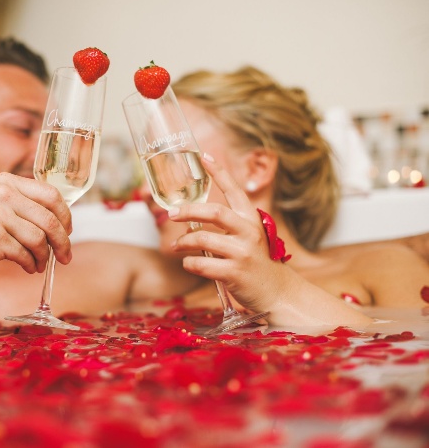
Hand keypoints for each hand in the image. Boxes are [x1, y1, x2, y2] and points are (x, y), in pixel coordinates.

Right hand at [0, 173, 72, 279]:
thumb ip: (19, 203)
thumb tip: (57, 219)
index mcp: (6, 182)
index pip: (51, 194)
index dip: (65, 215)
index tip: (68, 230)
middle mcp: (2, 195)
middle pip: (49, 219)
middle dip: (63, 241)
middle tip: (66, 255)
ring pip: (39, 239)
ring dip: (45, 256)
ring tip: (40, 264)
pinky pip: (25, 255)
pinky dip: (31, 264)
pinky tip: (28, 267)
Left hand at [167, 155, 285, 311]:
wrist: (277, 292)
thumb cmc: (256, 262)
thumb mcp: (249, 236)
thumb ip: (229, 224)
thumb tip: (193, 215)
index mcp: (251, 219)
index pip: (234, 190)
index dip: (219, 172)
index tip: (204, 156)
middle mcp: (248, 232)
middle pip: (214, 212)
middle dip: (189, 210)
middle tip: (172, 214)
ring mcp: (242, 253)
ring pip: (203, 239)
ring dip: (183, 242)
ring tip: (175, 246)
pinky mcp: (234, 273)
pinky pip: (201, 264)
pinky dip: (189, 263)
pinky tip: (188, 263)